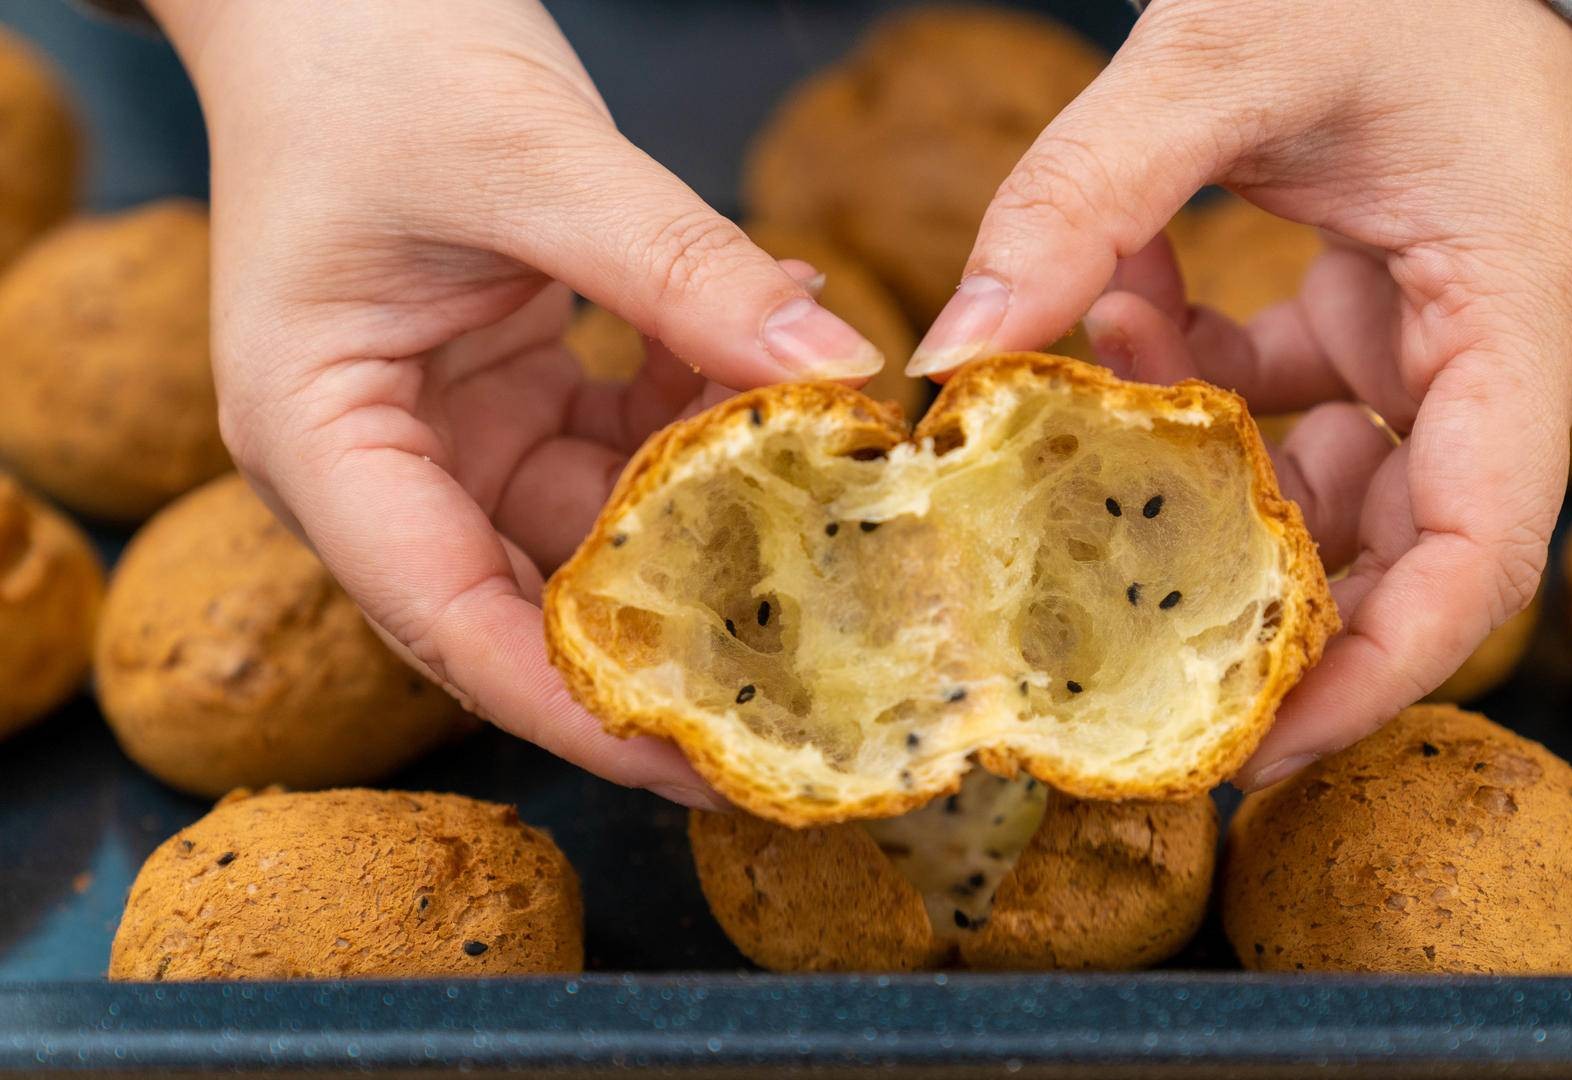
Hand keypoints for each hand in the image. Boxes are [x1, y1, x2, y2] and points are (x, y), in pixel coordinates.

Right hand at [148, 0, 882, 806]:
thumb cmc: (372, 48)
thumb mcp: (533, 159)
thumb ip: (686, 272)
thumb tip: (838, 375)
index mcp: (320, 435)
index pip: (448, 620)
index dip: (576, 710)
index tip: (704, 761)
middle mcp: (380, 458)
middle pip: (531, 598)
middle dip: (669, 638)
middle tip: (811, 689)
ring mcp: (450, 428)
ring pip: (600, 523)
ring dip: (715, 515)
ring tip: (841, 527)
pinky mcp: (514, 387)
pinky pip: (627, 442)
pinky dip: (705, 419)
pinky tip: (784, 380)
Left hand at [910, 0, 1571, 785]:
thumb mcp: (1221, 51)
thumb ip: (1081, 199)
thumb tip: (949, 357)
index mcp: (1519, 312)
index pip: (1484, 549)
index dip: (1383, 666)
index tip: (1262, 737)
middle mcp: (1503, 354)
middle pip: (1406, 551)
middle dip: (1266, 605)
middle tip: (1120, 651)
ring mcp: (1445, 342)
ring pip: (1331, 487)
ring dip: (1202, 473)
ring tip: (1094, 418)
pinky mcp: (1381, 319)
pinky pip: (1288, 406)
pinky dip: (1197, 385)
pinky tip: (1125, 309)